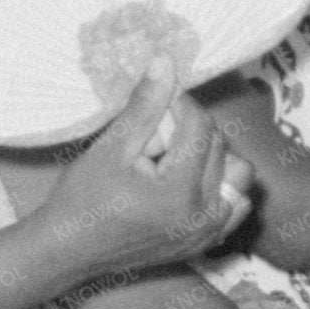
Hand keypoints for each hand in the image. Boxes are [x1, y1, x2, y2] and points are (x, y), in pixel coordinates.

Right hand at [32, 65, 253, 281]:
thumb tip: (165, 60)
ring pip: (237, 174)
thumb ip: (144, 105)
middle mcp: (204, 214)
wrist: (72, 248)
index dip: (178, 103)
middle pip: (220, 146)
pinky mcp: (207, 242)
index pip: (200, 126)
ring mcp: (209, 233)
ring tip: (177, 156)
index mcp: (180, 190)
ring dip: (214, 156)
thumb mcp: (111, 147)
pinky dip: (220, 186)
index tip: (155, 100)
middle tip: (153, 134)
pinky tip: (189, 181)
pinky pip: (236, 204)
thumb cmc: (84, 197)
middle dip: (191, 129)